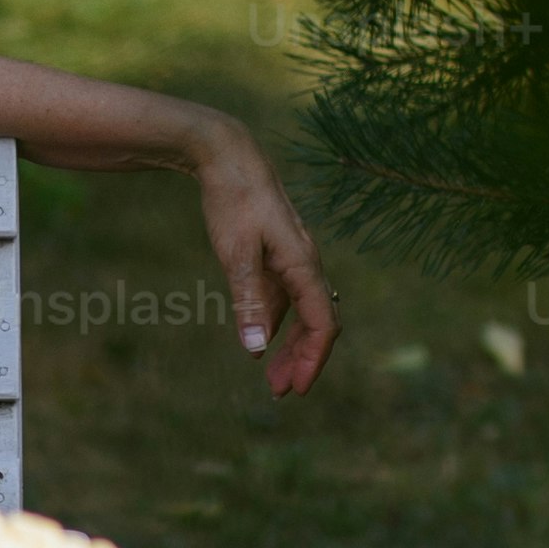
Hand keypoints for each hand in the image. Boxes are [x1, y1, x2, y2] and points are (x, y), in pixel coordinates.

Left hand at [193, 125, 335, 395]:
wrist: (226, 155)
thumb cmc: (233, 200)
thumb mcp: (236, 253)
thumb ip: (247, 300)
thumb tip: (255, 348)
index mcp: (303, 264)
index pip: (321, 323)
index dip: (313, 359)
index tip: (297, 389)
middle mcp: (304, 263)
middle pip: (315, 322)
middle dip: (301, 359)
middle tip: (280, 391)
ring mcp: (291, 258)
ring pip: (299, 311)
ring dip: (288, 344)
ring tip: (271, 375)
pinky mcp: (274, 253)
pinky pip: (283, 297)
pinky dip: (275, 321)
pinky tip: (259, 335)